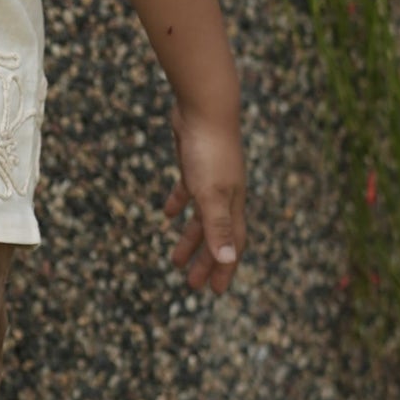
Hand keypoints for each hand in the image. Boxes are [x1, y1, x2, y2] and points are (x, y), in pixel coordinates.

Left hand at [164, 101, 245, 295]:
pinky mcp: (194, 164)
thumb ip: (218, 226)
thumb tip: (229, 260)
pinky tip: (167, 214)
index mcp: (231, 204)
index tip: (215, 292)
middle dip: (205, 261)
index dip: (224, 269)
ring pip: (201, 217)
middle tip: (190, 284)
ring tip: (174, 259)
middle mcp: (225, 194)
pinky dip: (178, 204)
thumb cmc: (209, 151)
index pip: (231, 245)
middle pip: (216, 235)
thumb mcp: (210, 193)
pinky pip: (187, 191)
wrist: (204, 107)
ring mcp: (210, 179)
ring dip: (189, 238)